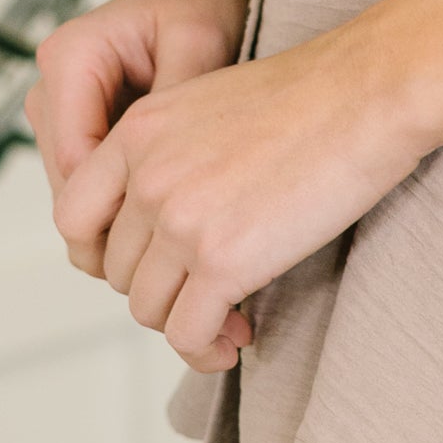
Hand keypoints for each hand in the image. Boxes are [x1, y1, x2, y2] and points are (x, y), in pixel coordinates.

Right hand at [26, 0, 248, 310]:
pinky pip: (90, 189)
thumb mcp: (197, 46)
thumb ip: (174, 106)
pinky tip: (169, 230)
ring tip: (181, 254)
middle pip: (69, 190)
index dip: (117, 214)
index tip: (169, 246)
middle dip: (117, 232)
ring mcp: (57, 112)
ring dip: (120, 229)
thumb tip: (161, 180)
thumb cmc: (202, 6)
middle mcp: (50, 87)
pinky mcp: (74, 130)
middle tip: (180, 269)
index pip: (74, 162)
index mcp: (68, 58)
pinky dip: (124, 213)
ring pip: (76, 199)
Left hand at [51, 18, 423, 374]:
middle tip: (205, 294)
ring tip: (225, 322)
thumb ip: (170, 154)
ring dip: (183, 323)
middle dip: (159, 289)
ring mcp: (179, 219)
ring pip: (147, 308)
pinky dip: (205, 349)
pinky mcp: (222, 261)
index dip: (106, 253)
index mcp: (137, 133)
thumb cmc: (312, 96)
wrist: (368, 93)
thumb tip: (166, 222)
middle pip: (117, 269)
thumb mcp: (209, 105)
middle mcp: (145, 176)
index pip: (74, 216)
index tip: (150, 266)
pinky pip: (186, 333)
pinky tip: (234, 342)